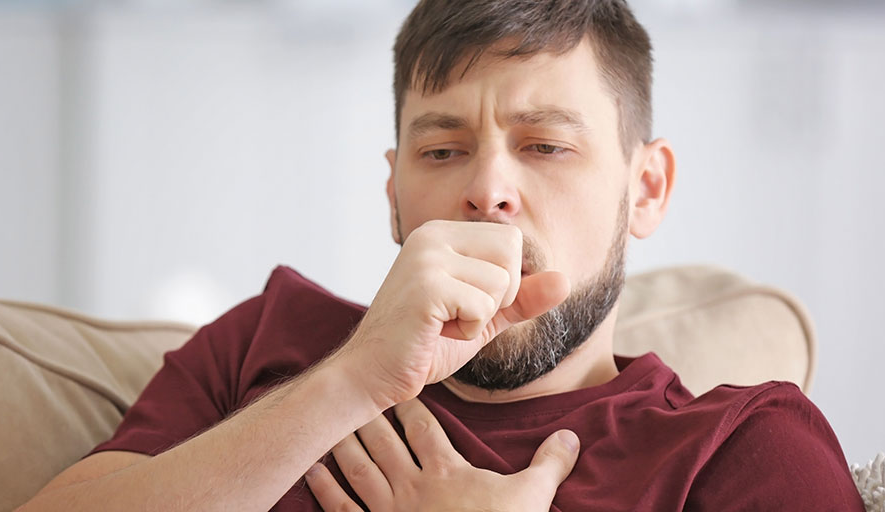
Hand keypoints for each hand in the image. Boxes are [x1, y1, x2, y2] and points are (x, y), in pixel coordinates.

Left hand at [305, 398, 579, 511]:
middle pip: (383, 440)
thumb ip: (550, 465)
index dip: (409, 404)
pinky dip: (325, 490)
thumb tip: (573, 436)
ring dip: (343, 443)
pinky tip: (311, 472)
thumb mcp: (533, 500)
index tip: (398, 385)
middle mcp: (412, 487)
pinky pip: (343, 509)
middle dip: (369, 414)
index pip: (423, 427)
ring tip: (330, 421)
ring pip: (359, 467)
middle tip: (354, 390)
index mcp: (447, 472)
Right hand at [331, 220, 570, 411]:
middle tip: (458, 314)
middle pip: (512, 251)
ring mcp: (427, 257)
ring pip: (501, 282)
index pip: (511, 241)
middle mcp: (432, 235)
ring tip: (443, 324)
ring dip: (480, 317)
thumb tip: (565, 280)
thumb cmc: (425, 343)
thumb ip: (522, 298)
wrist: (374, 373)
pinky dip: (467, 330)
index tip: (465, 302)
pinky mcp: (426, 286)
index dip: (505, 282)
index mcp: (442, 233)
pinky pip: (483, 306)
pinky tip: (435, 332)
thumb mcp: (483, 316)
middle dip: (499, 295)